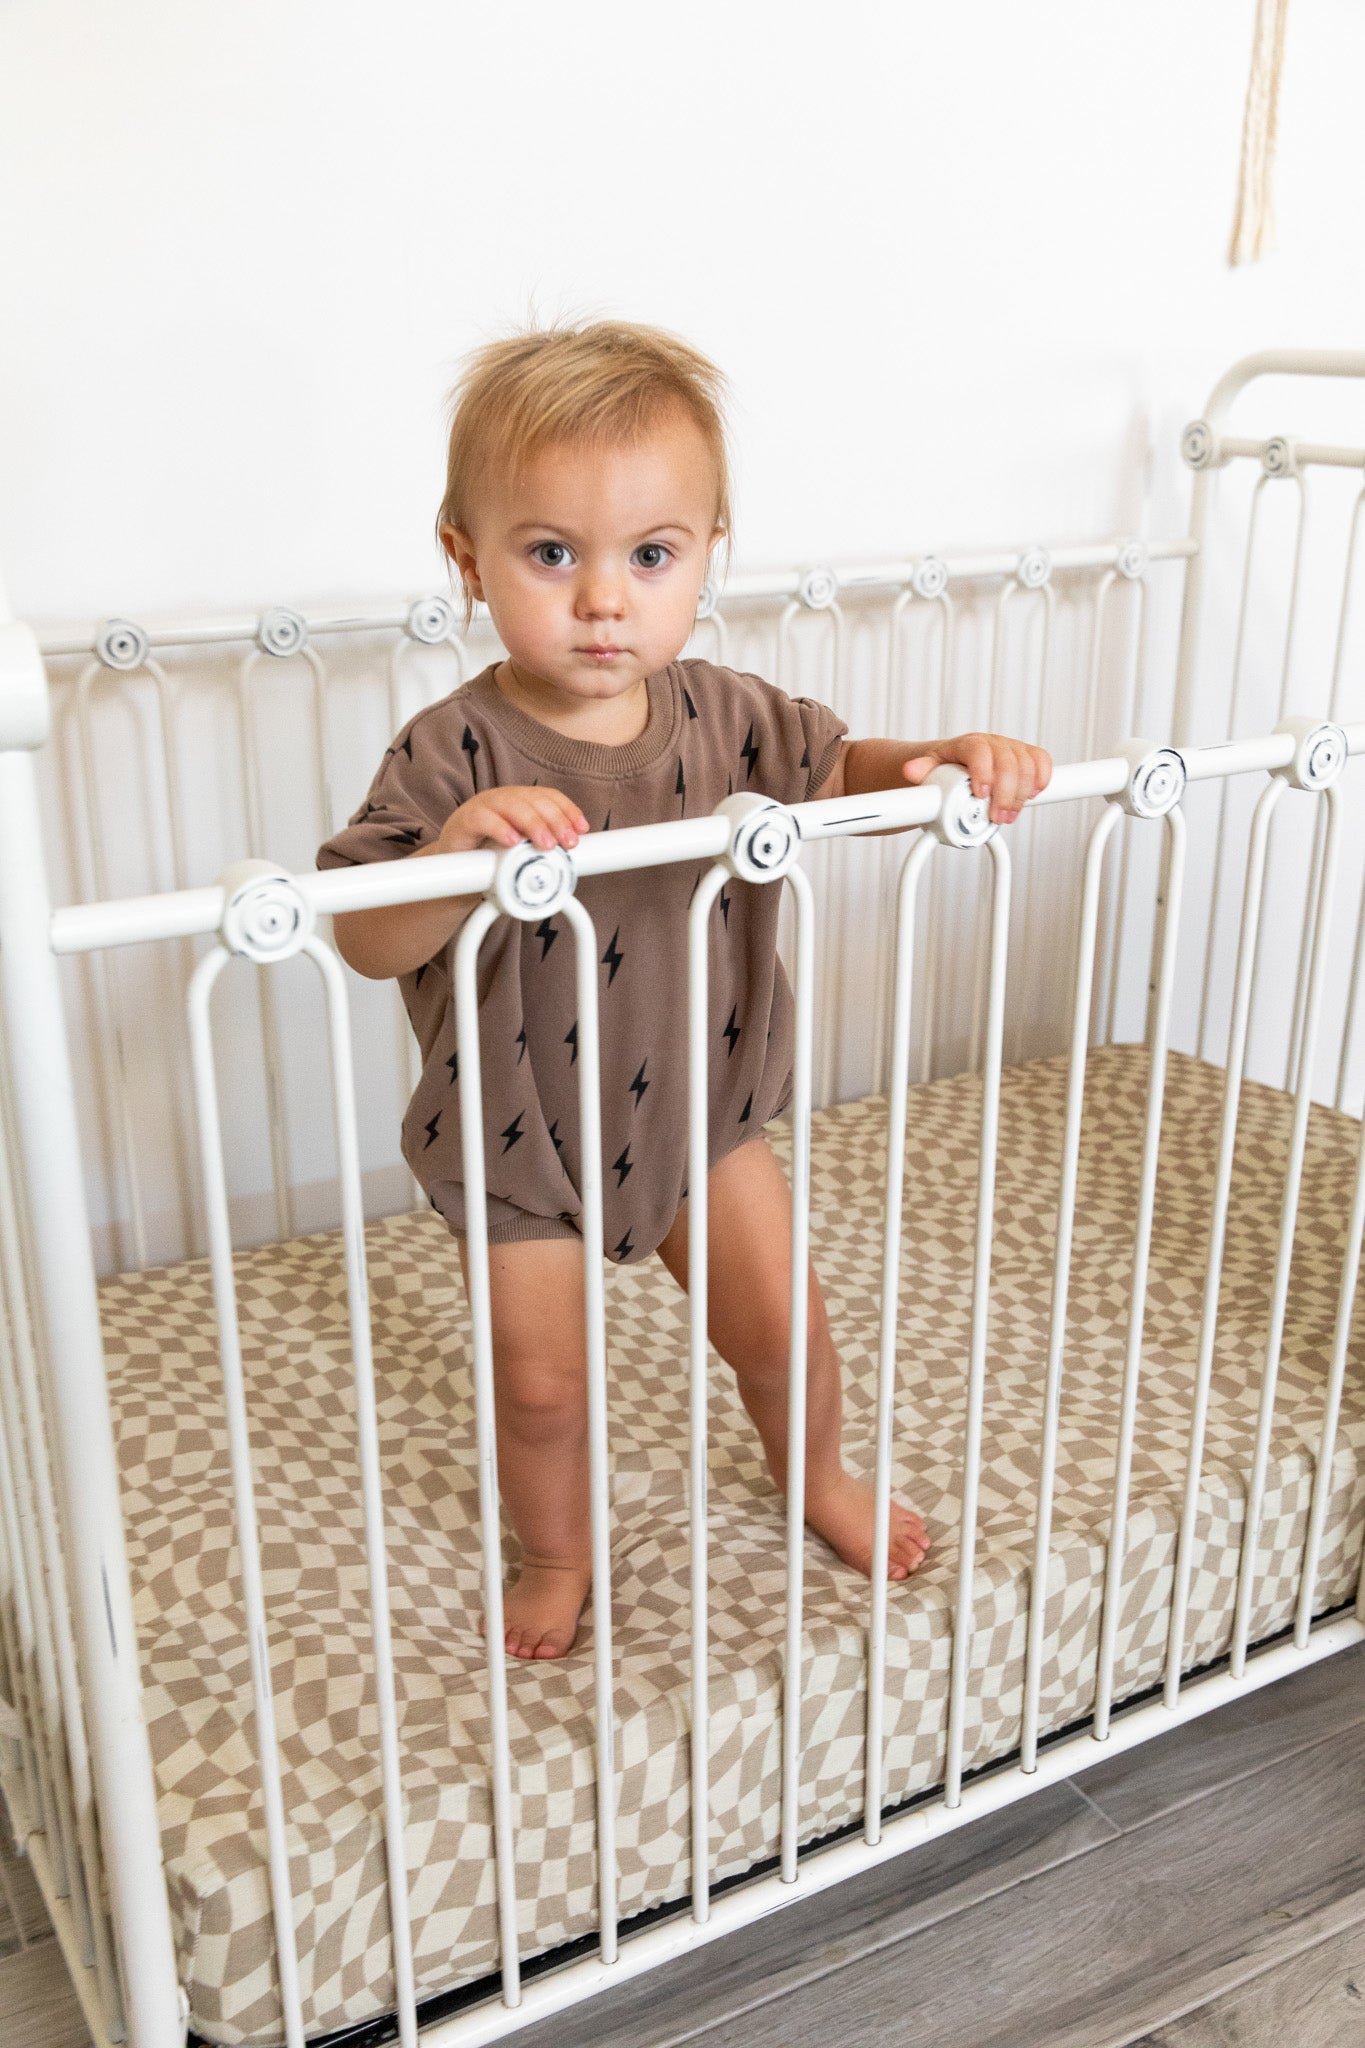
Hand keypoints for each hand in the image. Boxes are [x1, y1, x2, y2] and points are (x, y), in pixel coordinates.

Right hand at [437, 785, 589, 855]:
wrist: (451, 872)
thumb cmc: (490, 861)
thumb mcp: (523, 854)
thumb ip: (542, 850)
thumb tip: (572, 856)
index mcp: (519, 802)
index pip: (547, 796)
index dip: (567, 809)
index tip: (581, 829)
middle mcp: (502, 800)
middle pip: (533, 799)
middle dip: (555, 820)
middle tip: (567, 842)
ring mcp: (482, 807)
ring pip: (511, 805)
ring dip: (533, 824)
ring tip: (546, 844)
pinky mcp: (463, 821)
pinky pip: (482, 819)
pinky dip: (500, 828)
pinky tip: (513, 841)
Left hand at [900, 734, 1051, 824]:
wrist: (956, 762)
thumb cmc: (944, 768)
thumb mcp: (929, 770)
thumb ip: (922, 771)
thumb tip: (910, 771)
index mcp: (969, 744)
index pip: (980, 751)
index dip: (984, 772)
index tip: (981, 794)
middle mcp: (993, 743)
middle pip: (1008, 762)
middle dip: (1005, 795)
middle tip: (997, 818)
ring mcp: (1012, 748)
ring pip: (1027, 765)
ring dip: (1021, 795)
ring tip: (1007, 816)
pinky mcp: (1027, 756)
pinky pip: (1042, 761)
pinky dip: (1041, 779)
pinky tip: (1031, 795)